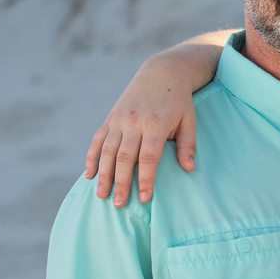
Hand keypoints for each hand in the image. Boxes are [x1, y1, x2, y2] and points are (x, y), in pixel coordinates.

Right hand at [85, 59, 198, 207]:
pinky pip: (98, 140)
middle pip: (124, 157)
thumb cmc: (179, 102)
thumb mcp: (189, 121)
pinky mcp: (110, 118)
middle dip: (121, 182)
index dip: (146, 179)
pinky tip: (89, 175)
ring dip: (103, 174)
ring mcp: (119, 120)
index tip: (145, 198)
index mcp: (156, 125)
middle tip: (119, 204)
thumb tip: (189, 169)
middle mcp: (134, 122)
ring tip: (101, 195)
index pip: (149, 157)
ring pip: (107, 151)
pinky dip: (92, 158)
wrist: (161, 74)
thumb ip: (188, 145)